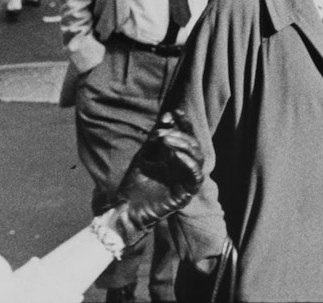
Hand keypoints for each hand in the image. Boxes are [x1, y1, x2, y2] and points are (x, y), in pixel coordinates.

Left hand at [108, 111, 204, 245]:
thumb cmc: (133, 186)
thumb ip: (155, 140)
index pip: (185, 138)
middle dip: (181, 134)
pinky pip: (195, 176)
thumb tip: (166, 117)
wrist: (125, 211)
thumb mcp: (143, 157)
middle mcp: (183, 169)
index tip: (174, 111)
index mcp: (175, 160)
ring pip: (197, 158)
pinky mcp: (187, 193)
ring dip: (184, 145)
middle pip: (193, 145)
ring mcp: (186, 180)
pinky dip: (188, 163)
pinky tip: (175, 155)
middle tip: (164, 131)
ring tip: (166, 138)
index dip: (183, 124)